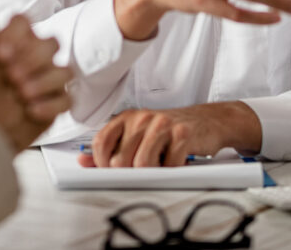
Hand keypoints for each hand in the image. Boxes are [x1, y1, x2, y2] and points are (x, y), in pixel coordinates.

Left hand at [0, 15, 72, 123]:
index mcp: (15, 40)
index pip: (23, 23)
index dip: (13, 34)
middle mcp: (37, 55)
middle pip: (50, 43)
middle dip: (31, 58)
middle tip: (9, 75)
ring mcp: (49, 79)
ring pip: (64, 72)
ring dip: (44, 81)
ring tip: (20, 93)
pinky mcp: (55, 103)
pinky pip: (66, 101)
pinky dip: (50, 105)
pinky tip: (29, 110)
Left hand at [77, 101, 260, 167]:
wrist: (207, 121)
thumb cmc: (169, 131)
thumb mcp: (138, 135)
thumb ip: (111, 148)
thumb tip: (83, 162)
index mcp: (126, 118)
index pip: (100, 141)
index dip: (101, 163)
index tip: (110, 172)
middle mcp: (142, 118)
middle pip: (120, 159)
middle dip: (128, 173)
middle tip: (142, 172)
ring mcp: (162, 124)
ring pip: (142, 164)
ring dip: (151, 173)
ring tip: (159, 166)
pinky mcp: (182, 134)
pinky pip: (168, 165)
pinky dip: (171, 170)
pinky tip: (175, 162)